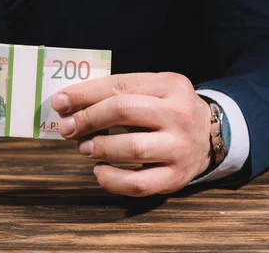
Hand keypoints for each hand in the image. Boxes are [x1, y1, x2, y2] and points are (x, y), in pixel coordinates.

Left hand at [51, 72, 211, 196]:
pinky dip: (112, 179)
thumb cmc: (165, 110)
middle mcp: (180, 114)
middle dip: (87, 119)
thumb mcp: (149, 90)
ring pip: (132, 148)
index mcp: (171, 85)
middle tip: (66, 128)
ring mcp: (181, 148)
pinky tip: (99, 170)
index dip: (84, 94)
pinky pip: (138, 183)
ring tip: (83, 147)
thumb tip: (66, 105)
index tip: (59, 102)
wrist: (209, 136)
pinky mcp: (177, 178)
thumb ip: (113, 93)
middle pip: (123, 111)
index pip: (119, 85)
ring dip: (99, 147)